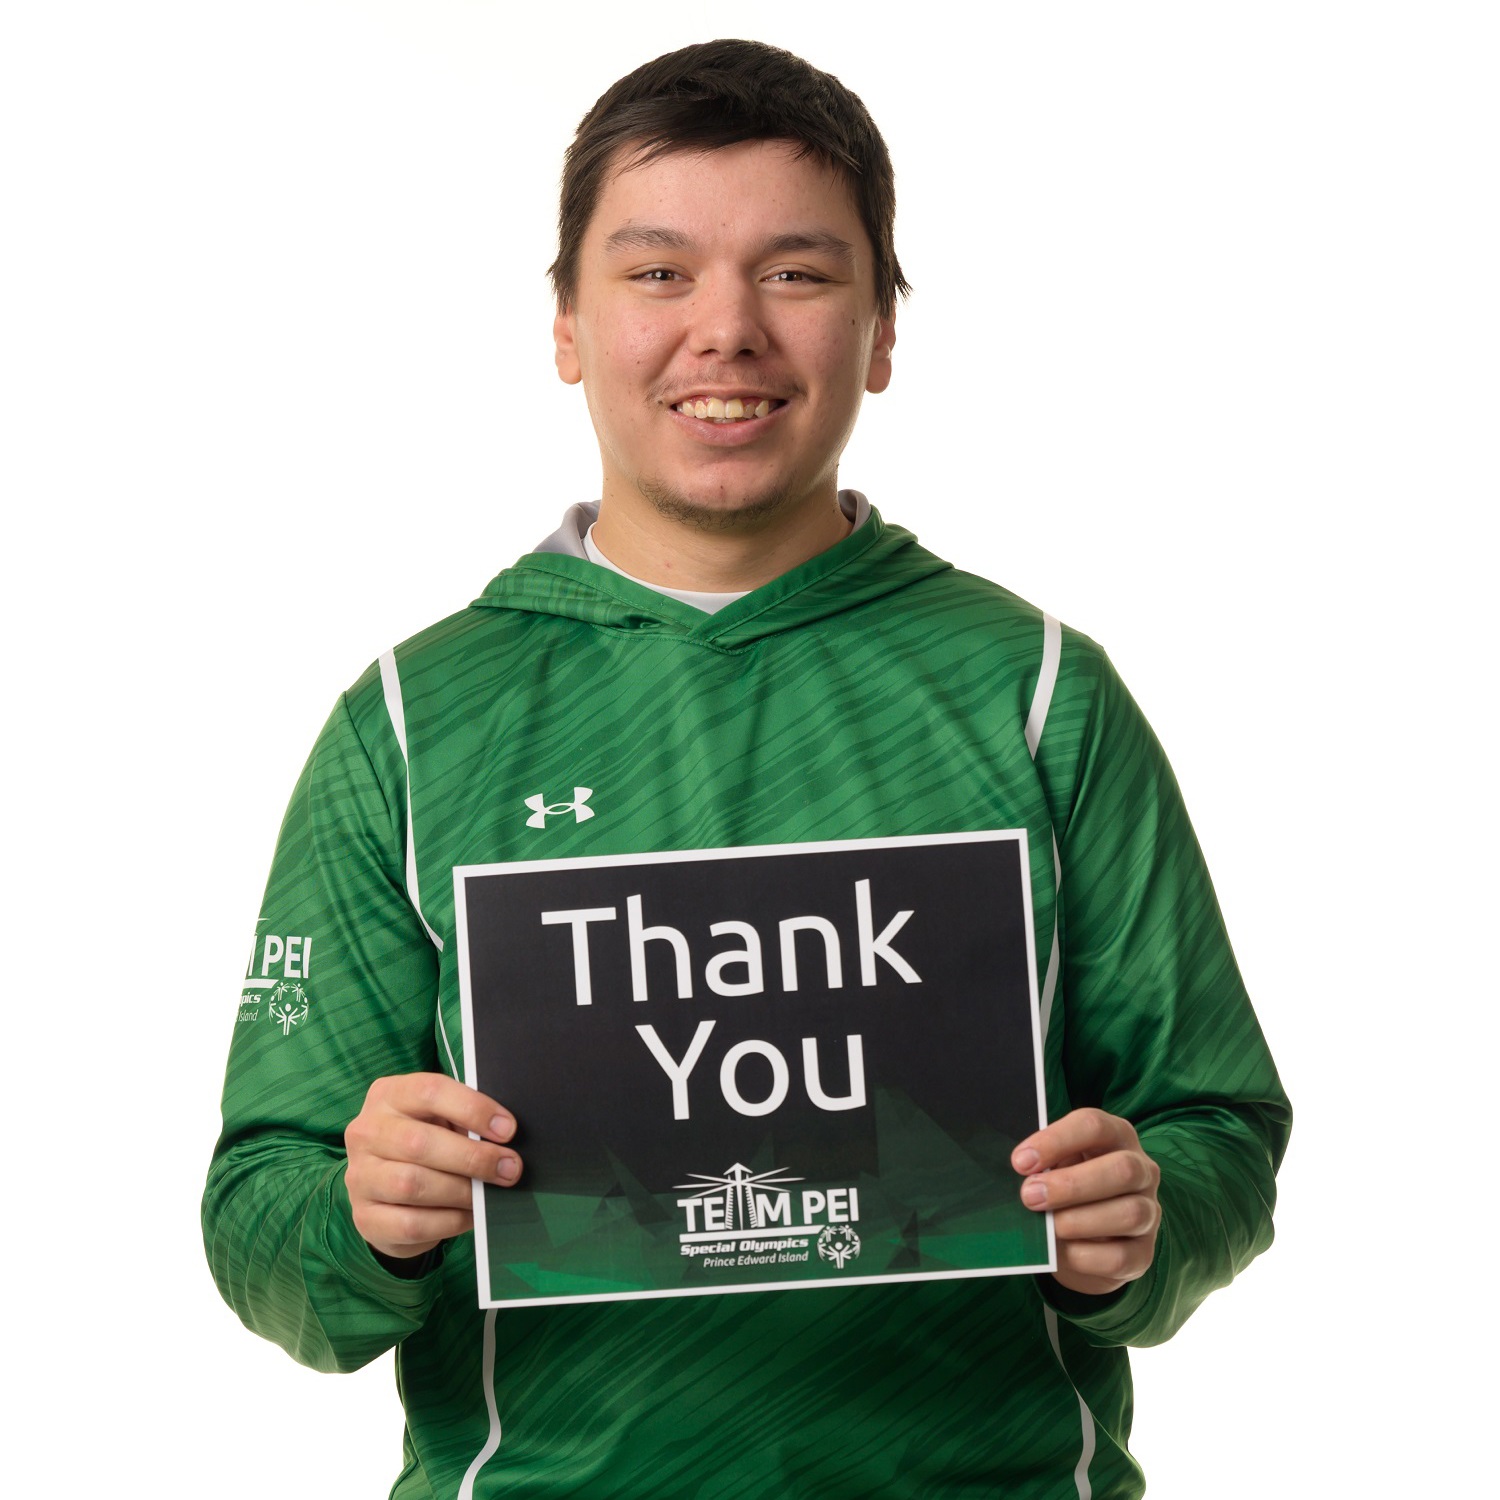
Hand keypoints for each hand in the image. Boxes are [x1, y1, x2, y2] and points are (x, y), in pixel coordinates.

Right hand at [344, 1072, 522, 1259]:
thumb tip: (505, 1136)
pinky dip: (449, 1220)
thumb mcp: (440, 1119)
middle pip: (420, 1143)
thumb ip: (465, 1121)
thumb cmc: (426, 1141)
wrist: (384, 1188)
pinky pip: (412, 1224)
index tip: (508, 1129)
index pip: (430, 1091)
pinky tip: (469, 1214)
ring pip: (413, 1185)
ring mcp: (360, 1177)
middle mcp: (366, 1132)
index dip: (473, 1109)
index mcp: (388, 1095)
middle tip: (509, 1168)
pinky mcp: (365, 1218)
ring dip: (462, 1191)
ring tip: (489, 1194)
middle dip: (474, 1158)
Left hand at [1012, 1107, 1160, 1296]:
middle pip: (1122, 1169)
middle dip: (1071, 1185)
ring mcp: (1149, 1212)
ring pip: (1130, 1213)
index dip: (1056, 1141)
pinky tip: (1061, 1252)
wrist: (1088, 1237)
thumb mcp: (1056, 1166)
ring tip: (1047, 1227)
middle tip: (1030, 1196)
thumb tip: (1022, 1180)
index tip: (1021, 1162)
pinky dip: (1085, 1256)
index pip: (1094, 1126)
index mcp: (1116, 1136)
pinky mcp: (1143, 1252)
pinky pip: (1121, 1257)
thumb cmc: (1067, 1188)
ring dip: (1080, 1221)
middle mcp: (1142, 1171)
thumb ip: (1042, 1167)